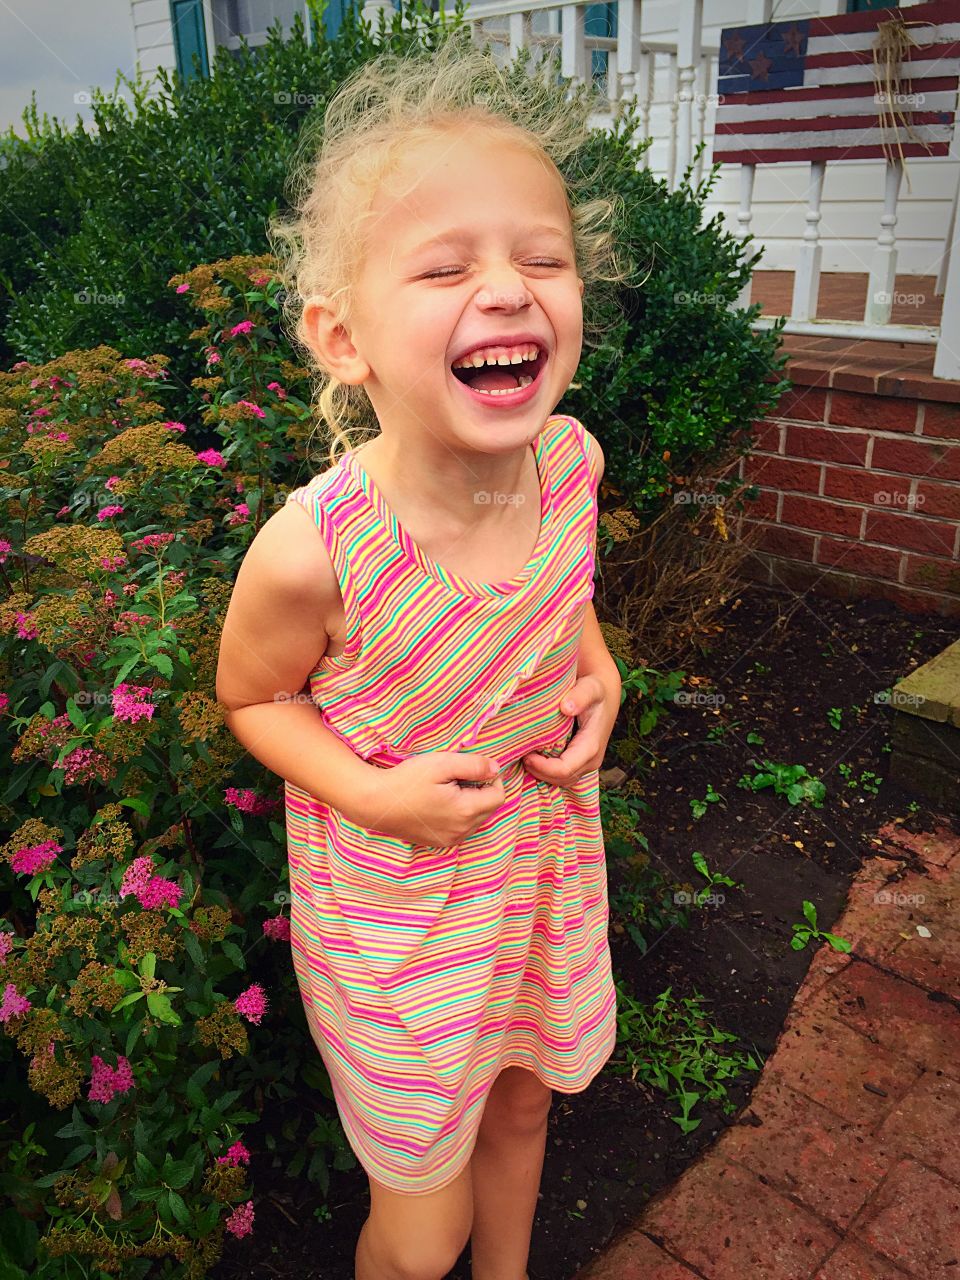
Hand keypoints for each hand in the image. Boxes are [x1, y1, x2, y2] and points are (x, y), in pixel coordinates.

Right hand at [356, 751, 504, 846]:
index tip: (475, 768)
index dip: (492, 779)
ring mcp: (450, 839)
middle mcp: (461, 830)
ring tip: (448, 789)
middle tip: (458, 777)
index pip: (498, 796)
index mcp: (465, 811)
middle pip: (489, 809)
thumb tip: (496, 769)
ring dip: (471, 803)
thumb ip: (474, 765)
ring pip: (476, 820)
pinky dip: (459, 814)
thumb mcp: (442, 763)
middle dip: (482, 791)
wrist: (375, 803)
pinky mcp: (439, 842)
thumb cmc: (407, 780)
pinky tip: (439, 802)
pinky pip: (461, 828)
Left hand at [522, 671, 619, 789]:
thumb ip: (580, 695)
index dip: (543, 767)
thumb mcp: (590, 687)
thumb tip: (566, 708)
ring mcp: (586, 764)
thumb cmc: (594, 690)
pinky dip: (546, 771)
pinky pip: (561, 776)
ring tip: (525, 756)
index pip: (564, 769)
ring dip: (541, 773)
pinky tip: (533, 757)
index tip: (526, 755)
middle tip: (520, 755)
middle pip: (561, 779)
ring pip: (560, 781)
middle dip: (539, 771)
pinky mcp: (580, 763)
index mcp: (591, 746)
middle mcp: (591, 760)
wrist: (603, 695)